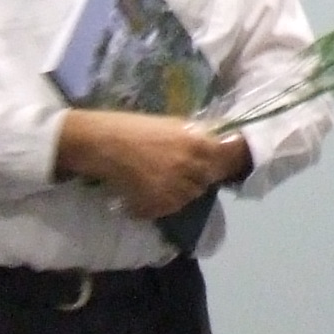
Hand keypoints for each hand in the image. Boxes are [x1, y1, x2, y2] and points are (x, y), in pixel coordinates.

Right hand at [57, 112, 252, 219]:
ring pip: (191, 195)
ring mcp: (178, 188)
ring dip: (183, 189)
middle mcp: (194, 167)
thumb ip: (198, 137)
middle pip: (209, 179)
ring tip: (161, 177)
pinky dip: (164, 201)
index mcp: (200, 143)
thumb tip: (219, 143)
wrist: (102, 143)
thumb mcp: (174, 125)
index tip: (229, 162)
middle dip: (201, 175)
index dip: (231, 161)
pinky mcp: (160, 205)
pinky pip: (171, 207)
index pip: (230, 158)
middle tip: (182, 168)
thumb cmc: (134, 128)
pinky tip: (148, 187)